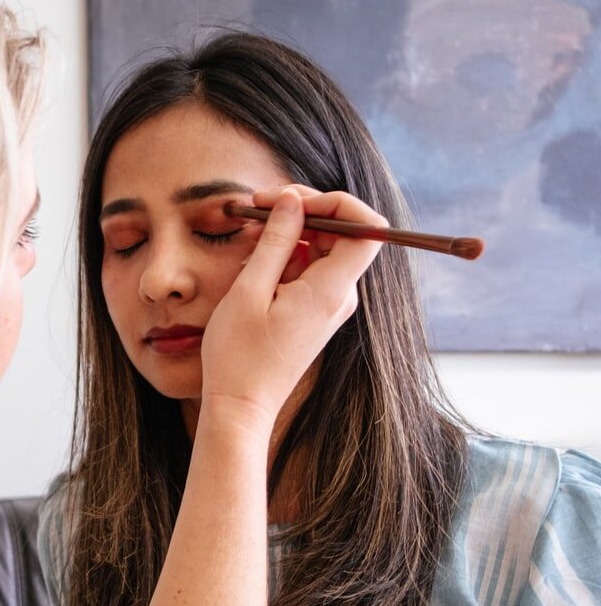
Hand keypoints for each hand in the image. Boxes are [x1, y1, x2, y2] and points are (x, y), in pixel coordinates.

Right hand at [200, 185, 383, 434]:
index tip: (293, 199)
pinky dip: (284, 256)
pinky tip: (252, 260)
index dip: (337, 203)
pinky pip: (308, 270)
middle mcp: (339, 296)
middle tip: (258, 204)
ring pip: (321, 249)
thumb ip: (275, 241)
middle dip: (303, 211)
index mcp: (330, 290)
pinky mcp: (314, 313)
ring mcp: (328, 306)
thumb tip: (292, 201)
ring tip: (248, 233)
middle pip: (341, 233)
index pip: (366, 229)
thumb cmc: (239, 355)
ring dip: (288, 233)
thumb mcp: (249, 290)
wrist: (241, 405)